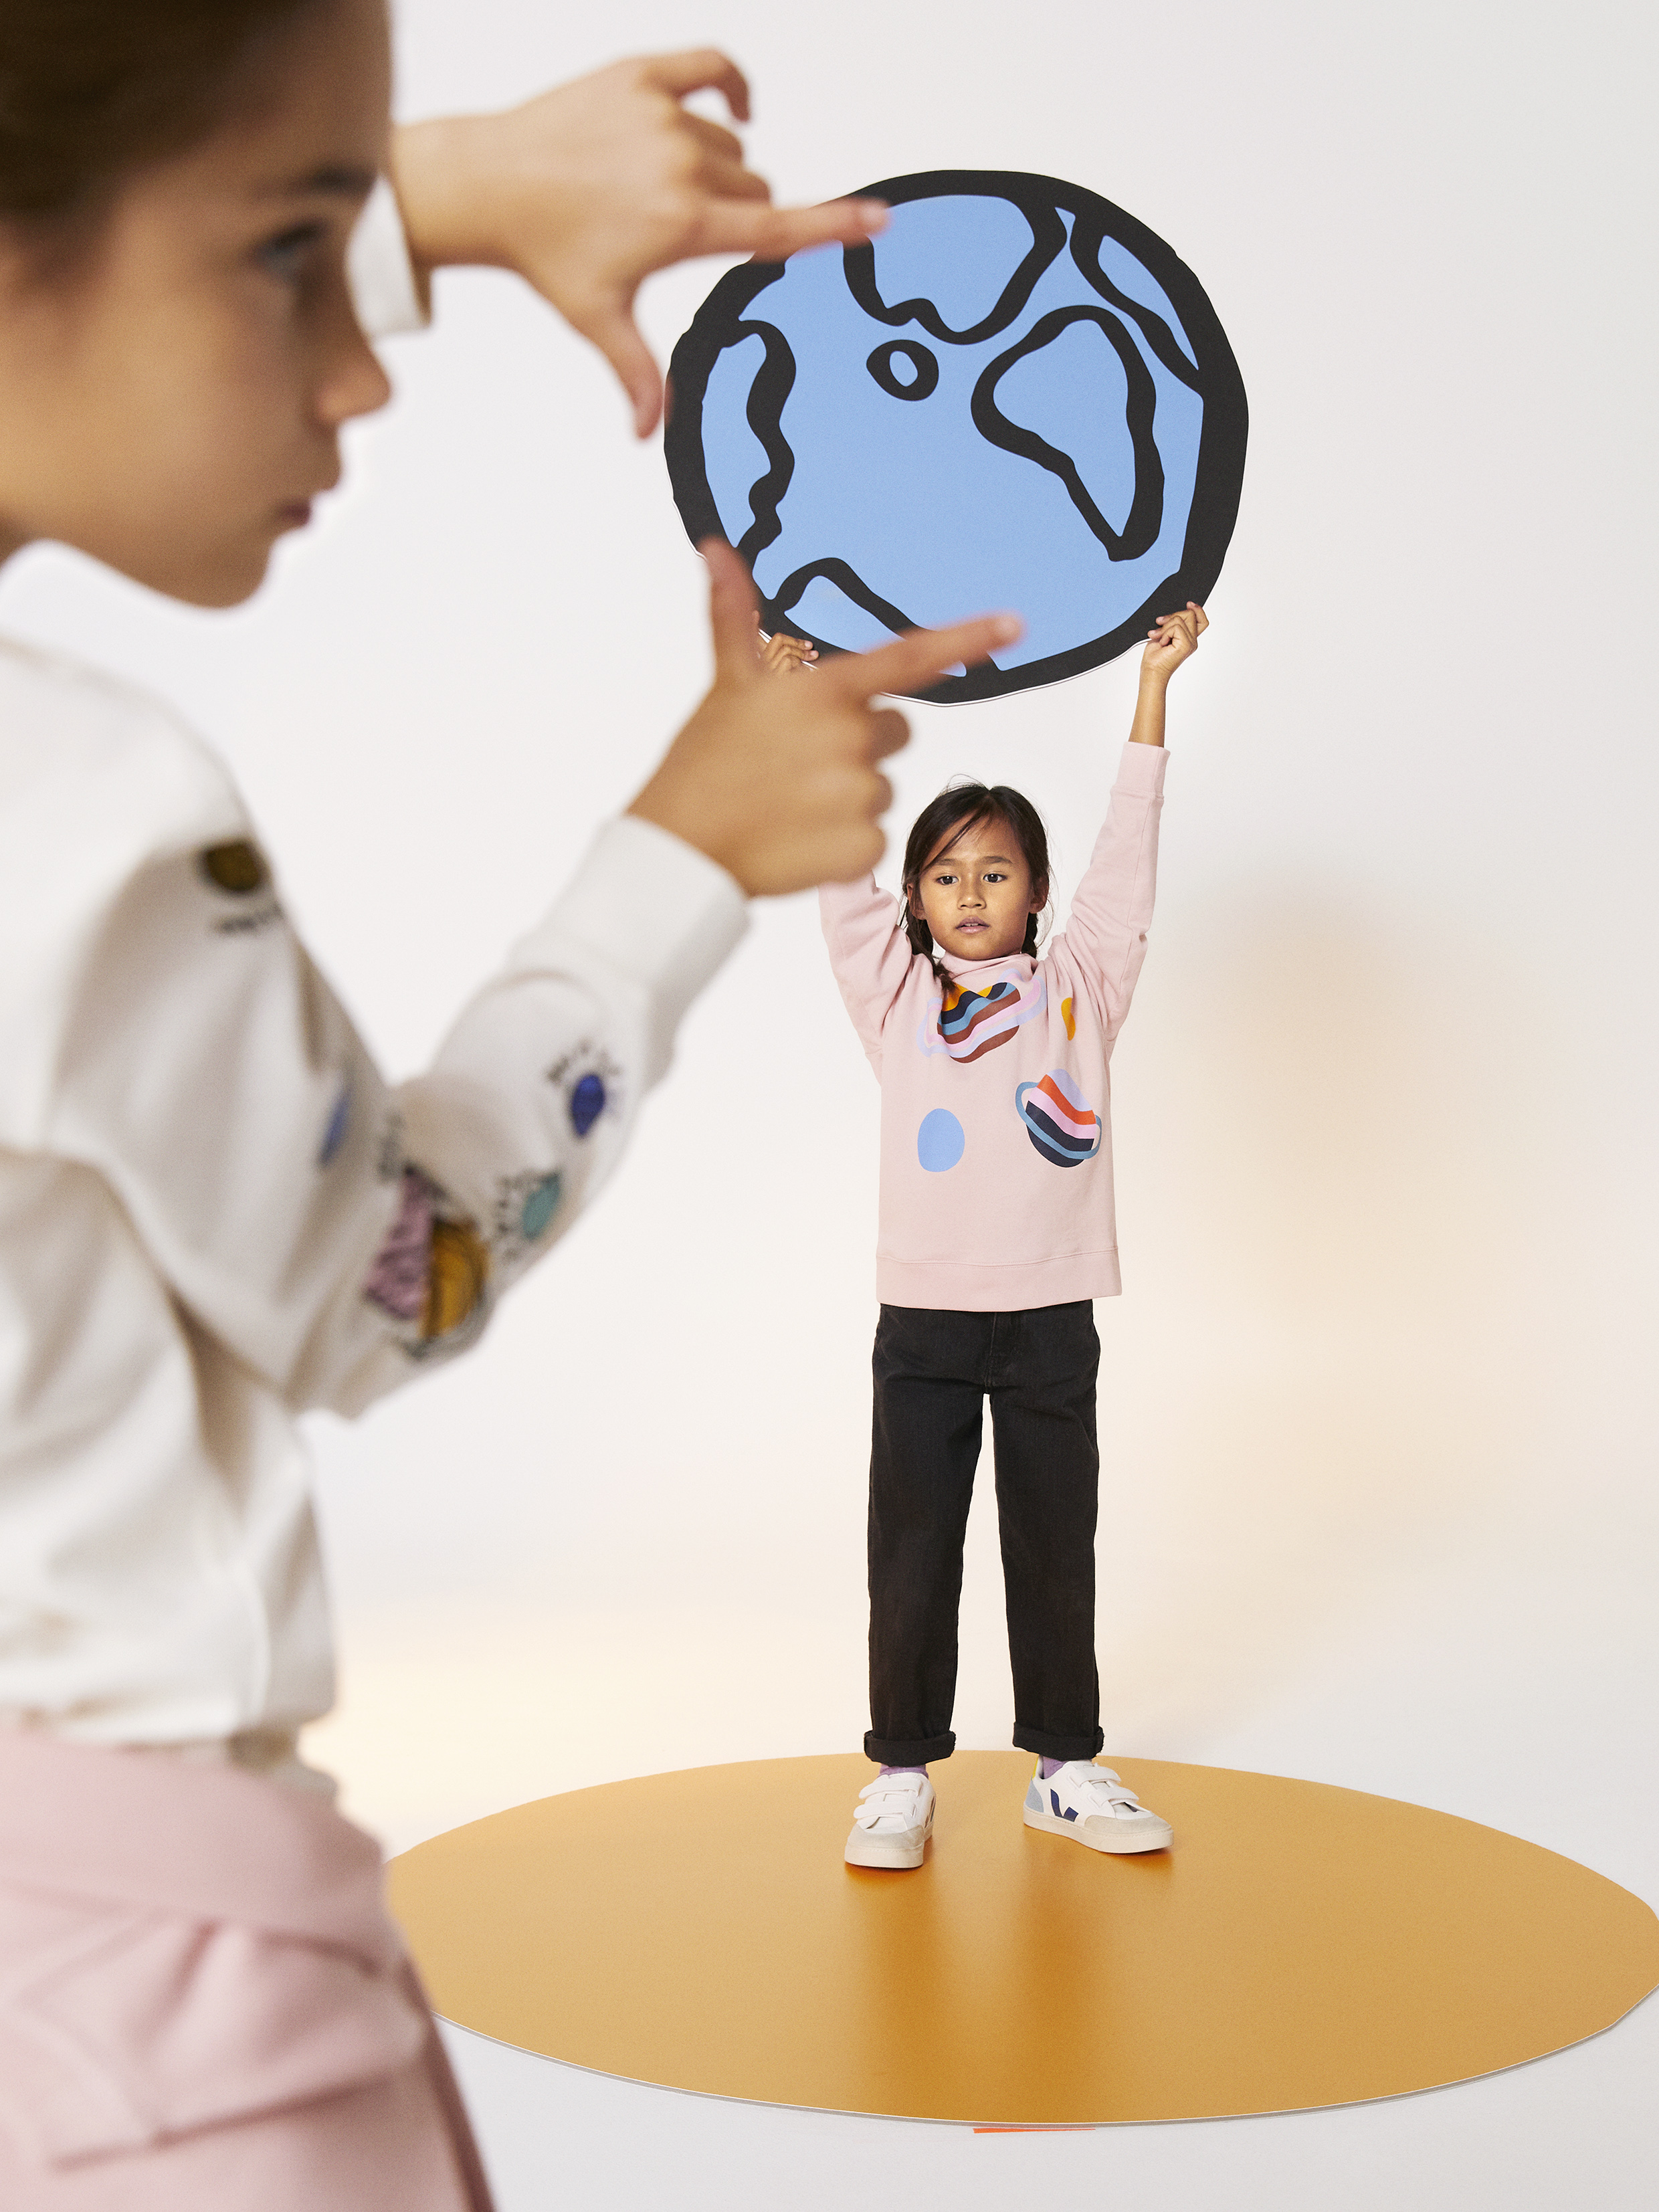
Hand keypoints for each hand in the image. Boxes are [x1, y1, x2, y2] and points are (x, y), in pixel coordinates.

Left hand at [390, 53, 887, 437]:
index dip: (836, 226)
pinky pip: (713, 67)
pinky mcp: (641, 75)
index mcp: (682, 224)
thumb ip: (639, 374)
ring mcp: (661, 115)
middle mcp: (680, 164)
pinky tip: (735, 109)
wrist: (487, 183)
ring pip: (731, 144)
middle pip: (754, 189)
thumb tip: (648, 435)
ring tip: (666, 187)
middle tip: (681, 231)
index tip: (881, 219)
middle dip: (737, 212)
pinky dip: (730, 88)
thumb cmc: (543, 253)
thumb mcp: (597, 317)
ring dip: (718, 166)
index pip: (777, 228)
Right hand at [628, 542, 1020, 894]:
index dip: (967, 639)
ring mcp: (862, 796)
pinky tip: (798, 838)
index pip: (910, 658)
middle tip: (800, 760)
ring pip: (880, 788)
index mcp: (827, 693)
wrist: (682, 851)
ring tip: (788, 803)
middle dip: (859, 742)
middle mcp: (852, 739)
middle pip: (893, 731)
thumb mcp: (726, 686)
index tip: (1016, 624)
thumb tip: (717, 548)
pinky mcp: (863, 848)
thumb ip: (735, 617)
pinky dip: (841, 841)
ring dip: (844, 795)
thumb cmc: (702, 764)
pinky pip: (873, 838)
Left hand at [1139, 601, 1207, 687]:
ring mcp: (1190, 643)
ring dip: (1164, 627)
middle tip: (1159, 625)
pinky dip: (1165, 633)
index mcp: (1189, 638)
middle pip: (1190, 614)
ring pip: (1180, 619)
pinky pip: (1176, 627)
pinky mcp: (1186, 645)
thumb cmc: (1155, 657)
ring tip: (1158, 638)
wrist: (1151, 672)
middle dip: (1171, 616)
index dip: (1198, 609)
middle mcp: (1192, 641)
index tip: (1189, 604)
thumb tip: (1176, 613)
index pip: (1202, 620)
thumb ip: (1173, 624)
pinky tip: (1162, 643)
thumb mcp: (1164, 634)